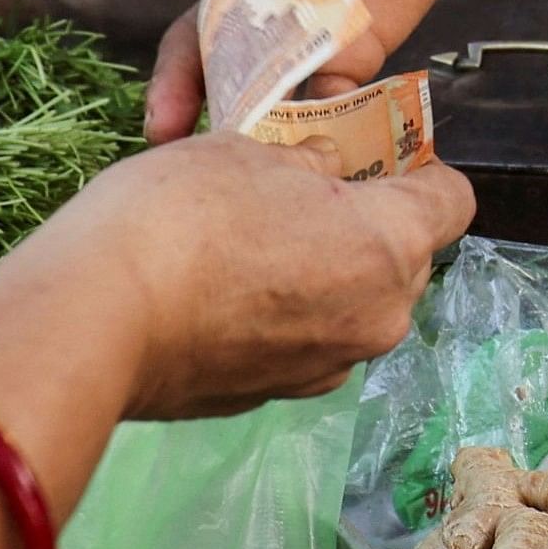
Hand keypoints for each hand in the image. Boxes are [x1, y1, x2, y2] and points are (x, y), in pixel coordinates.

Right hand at [11, 135, 479, 418]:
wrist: (95, 318)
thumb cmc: (181, 217)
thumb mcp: (249, 153)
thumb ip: (307, 163)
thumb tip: (326, 170)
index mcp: (391, 245)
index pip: (452, 201)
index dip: (421, 171)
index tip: (379, 155)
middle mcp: (377, 316)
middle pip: (407, 260)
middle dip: (371, 225)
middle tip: (308, 195)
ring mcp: (326, 365)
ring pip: (354, 306)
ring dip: (326, 275)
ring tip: (256, 242)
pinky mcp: (273, 396)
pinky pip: (304, 342)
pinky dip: (283, 316)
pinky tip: (225, 291)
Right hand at [148, 0, 479, 141]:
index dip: (195, 35)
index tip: (184, 77)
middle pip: (220, 44)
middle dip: (190, 89)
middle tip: (166, 138)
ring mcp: (314, 22)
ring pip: (267, 78)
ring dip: (250, 118)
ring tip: (233, 171)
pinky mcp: (355, 44)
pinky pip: (330, 89)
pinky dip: (319, 123)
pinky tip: (312, 165)